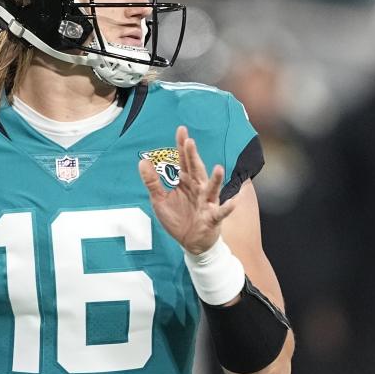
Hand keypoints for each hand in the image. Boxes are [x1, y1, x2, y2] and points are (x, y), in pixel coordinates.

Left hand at [138, 125, 237, 254]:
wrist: (191, 243)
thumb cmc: (178, 219)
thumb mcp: (159, 200)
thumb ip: (152, 182)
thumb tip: (142, 161)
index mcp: (185, 183)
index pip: (183, 161)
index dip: (182, 146)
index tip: (181, 130)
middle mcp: (198, 189)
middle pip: (196, 170)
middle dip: (193, 157)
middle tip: (190, 141)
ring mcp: (206, 203)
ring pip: (211, 188)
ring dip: (215, 179)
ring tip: (218, 168)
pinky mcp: (212, 218)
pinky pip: (220, 212)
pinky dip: (227, 208)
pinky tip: (232, 202)